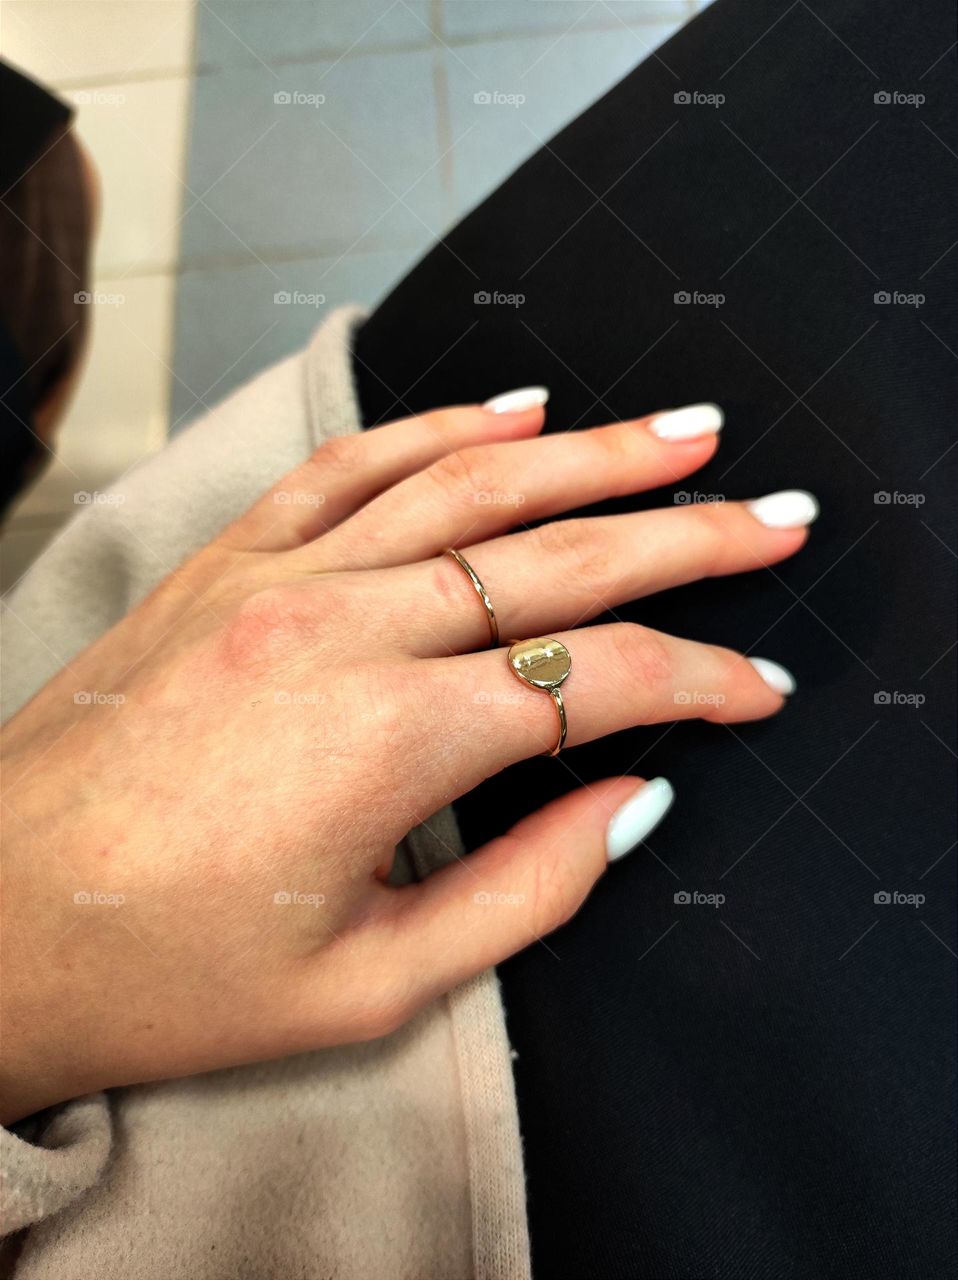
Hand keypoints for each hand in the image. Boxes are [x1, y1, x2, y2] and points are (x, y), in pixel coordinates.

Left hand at [0, 395, 815, 1122]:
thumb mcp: (370, 984)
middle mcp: (344, 631)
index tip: (760, 689)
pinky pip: (352, 466)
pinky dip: (441, 427)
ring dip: (590, 453)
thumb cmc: (167, 972)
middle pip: (558, 559)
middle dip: (685, 537)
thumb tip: (629, 800)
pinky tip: (513, 406)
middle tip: (771, 515)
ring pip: (470, 486)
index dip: (702, 682)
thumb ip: (524, 890)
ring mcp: (279, 580)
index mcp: (390, 740)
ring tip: (681, 429)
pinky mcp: (227, 564)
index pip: (599, 682)